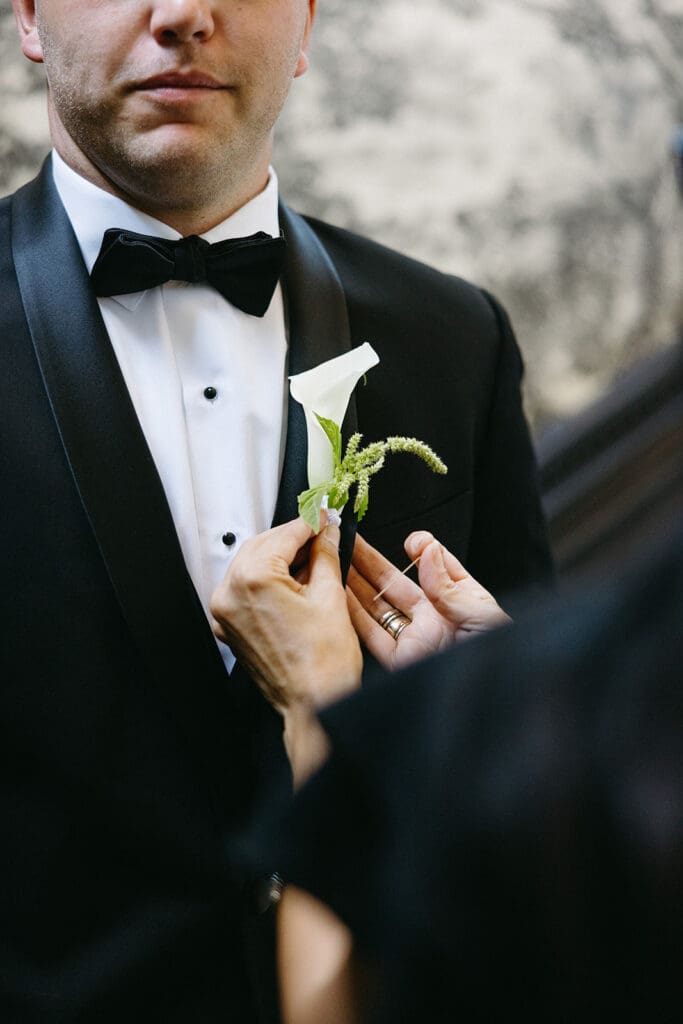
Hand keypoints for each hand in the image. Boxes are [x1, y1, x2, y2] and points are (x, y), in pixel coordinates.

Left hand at [210, 517, 362, 783]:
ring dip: (280, 556)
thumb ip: (325, 554)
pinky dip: (267, 579)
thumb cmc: (324, 663)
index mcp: (252, 581)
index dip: (311, 522)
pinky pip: (246, 590)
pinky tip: (294, 579)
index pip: (284, 535)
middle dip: (293, 537)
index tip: (326, 515)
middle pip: (263, 546)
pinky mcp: (230, 627)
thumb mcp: (330, 596)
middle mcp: (230, 594)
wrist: (314, 705)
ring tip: (313, 555)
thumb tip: (327, 531)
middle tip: (323, 531)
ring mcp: (226, 613)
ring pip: (251, 565)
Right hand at [347, 531, 509, 669]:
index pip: (438, 568)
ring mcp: (417, 639)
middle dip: (370, 562)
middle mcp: (436, 618)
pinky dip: (354, 616)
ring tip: (335, 561)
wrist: (492, 701)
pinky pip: (373, 636)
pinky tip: (339, 596)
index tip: (411, 541)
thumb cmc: (499, 657)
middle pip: (397, 584)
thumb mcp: (482, 616)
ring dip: (355, 584)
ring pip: (379, 607)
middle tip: (348, 540)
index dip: (422, 551)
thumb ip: (449, 585)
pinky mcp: (401, 661)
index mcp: (463, 601)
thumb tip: (428, 550)